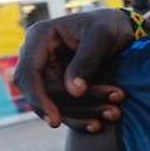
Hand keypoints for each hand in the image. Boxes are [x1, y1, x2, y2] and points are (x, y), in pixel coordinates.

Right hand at [14, 10, 133, 131]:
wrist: (121, 28)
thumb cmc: (110, 25)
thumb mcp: (102, 37)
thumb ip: (87, 61)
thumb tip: (73, 92)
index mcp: (39, 38)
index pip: (28, 74)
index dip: (38, 99)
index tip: (54, 121)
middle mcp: (38, 56)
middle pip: (43, 93)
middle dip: (75, 106)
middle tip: (113, 111)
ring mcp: (47, 72)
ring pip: (55, 103)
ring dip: (83, 113)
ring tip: (115, 113)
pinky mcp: (59, 85)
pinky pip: (64, 107)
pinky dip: (81, 117)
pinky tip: (98, 124)